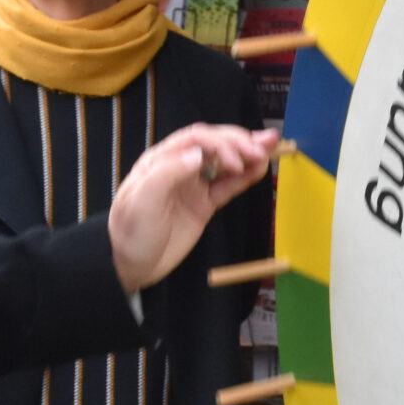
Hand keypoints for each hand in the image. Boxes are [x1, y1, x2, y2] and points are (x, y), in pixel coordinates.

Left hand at [106, 123, 279, 290]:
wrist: (132, 266)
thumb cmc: (131, 231)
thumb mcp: (142, 201)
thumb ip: (168, 174)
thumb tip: (198, 154)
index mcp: (161, 159)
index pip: (196, 139)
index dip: (220, 144)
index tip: (237, 161)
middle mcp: (179, 167)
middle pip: (214, 145)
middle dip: (240, 143)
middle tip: (265, 148)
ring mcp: (193, 186)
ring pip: (224, 163)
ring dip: (247, 155)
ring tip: (271, 150)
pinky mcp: (204, 205)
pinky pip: (227, 186)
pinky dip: (245, 178)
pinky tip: (259, 171)